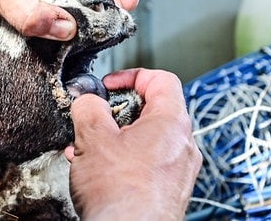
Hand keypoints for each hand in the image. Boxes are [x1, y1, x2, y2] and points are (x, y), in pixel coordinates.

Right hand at [65, 68, 201, 219]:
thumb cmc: (120, 195)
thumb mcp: (92, 137)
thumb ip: (89, 108)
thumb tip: (88, 100)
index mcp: (171, 122)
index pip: (161, 79)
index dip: (131, 76)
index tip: (109, 84)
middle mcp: (182, 145)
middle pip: (152, 110)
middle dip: (118, 111)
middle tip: (97, 118)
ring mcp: (178, 170)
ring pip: (146, 140)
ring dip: (116, 138)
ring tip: (90, 147)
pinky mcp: (169, 191)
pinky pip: (147, 163)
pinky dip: (123, 159)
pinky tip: (98, 169)